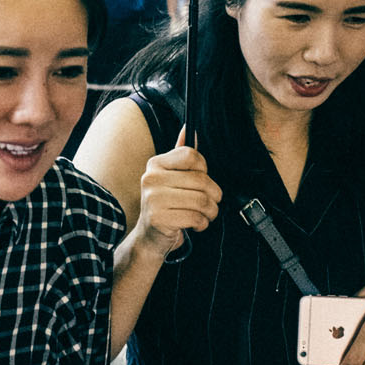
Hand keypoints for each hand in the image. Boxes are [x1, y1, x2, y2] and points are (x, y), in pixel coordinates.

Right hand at [136, 129, 221, 256]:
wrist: (150, 237)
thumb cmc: (166, 205)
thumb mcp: (172, 178)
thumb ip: (182, 155)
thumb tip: (190, 127)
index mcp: (155, 164)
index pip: (192, 156)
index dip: (204, 170)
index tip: (201, 182)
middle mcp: (151, 178)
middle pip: (201, 180)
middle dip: (214, 196)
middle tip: (211, 204)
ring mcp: (153, 198)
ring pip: (201, 200)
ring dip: (210, 212)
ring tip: (204, 215)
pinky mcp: (159, 218)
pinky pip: (195, 217)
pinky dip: (201, 224)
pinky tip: (194, 225)